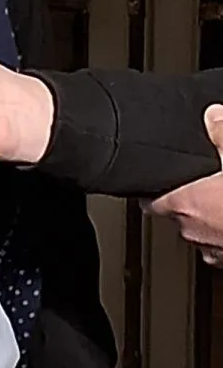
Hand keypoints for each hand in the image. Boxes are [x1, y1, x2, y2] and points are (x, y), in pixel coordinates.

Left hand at [142, 105, 222, 265]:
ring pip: (202, 233)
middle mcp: (194, 232)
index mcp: (186, 205)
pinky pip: (222, 246)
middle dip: (188, 204)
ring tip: (222, 202)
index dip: (154, 192)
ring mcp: (215, 251)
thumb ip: (220, 133)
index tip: (155, 186)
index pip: (152, 202)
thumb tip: (212, 116)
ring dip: (210, 221)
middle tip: (202, 187)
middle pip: (178, 216)